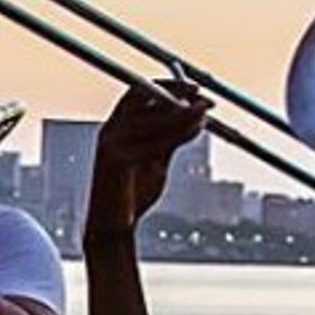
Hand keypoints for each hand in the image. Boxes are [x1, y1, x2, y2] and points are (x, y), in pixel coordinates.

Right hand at [84, 79, 208, 242]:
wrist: (112, 229)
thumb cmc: (133, 195)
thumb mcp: (155, 160)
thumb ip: (168, 138)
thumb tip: (193, 117)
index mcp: (115, 127)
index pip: (138, 92)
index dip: (168, 86)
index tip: (194, 88)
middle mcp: (109, 131)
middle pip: (145, 99)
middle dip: (178, 95)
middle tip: (205, 101)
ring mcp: (111, 145)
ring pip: (154, 119)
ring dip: (184, 115)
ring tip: (204, 118)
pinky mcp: (117, 161)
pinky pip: (154, 141)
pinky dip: (178, 134)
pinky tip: (193, 132)